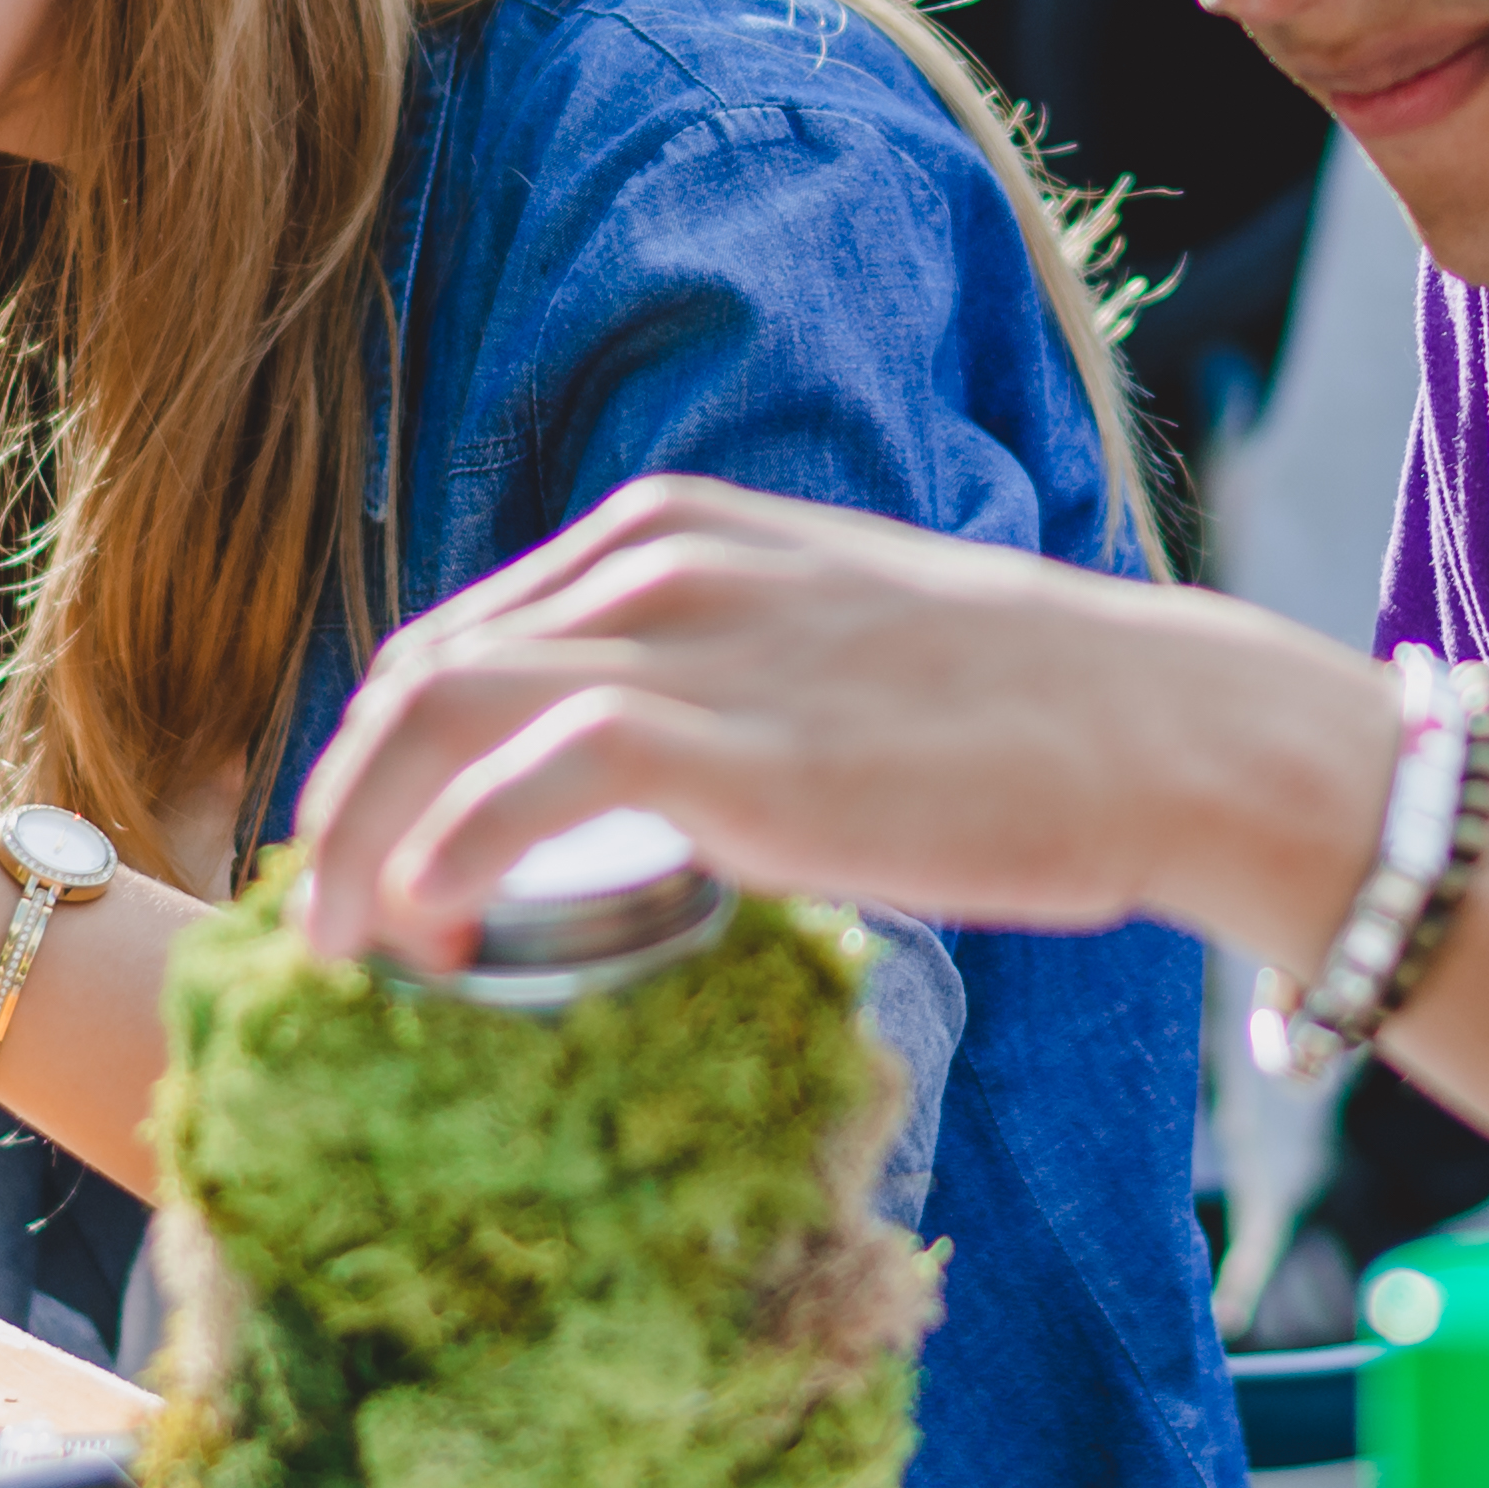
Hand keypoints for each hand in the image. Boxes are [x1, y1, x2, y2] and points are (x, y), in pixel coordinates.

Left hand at [284, 478, 1390, 972]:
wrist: (1161, 732)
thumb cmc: (1026, 718)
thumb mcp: (839, 651)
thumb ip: (734, 682)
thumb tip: (664, 788)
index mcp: (677, 534)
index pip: (467, 634)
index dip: (388, 754)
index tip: (371, 860)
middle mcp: (659, 564)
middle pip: (419, 668)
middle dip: (342, 799)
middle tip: (326, 923)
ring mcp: (686, 645)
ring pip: (431, 712)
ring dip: (356, 838)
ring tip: (348, 954)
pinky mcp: (722, 748)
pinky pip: (518, 787)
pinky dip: (439, 858)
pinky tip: (428, 933)